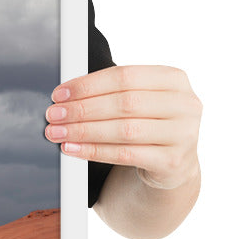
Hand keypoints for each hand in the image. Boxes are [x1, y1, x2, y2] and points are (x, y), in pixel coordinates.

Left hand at [44, 65, 201, 190]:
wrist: (173, 162)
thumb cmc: (148, 123)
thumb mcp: (139, 100)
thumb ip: (111, 91)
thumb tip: (65, 96)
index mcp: (174, 79)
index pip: (124, 76)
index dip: (88, 85)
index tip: (60, 94)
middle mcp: (185, 104)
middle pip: (124, 103)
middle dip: (82, 109)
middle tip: (54, 115)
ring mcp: (184, 134)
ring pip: (124, 130)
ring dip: (83, 131)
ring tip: (57, 133)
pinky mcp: (173, 161)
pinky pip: (125, 154)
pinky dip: (94, 151)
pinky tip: (72, 149)